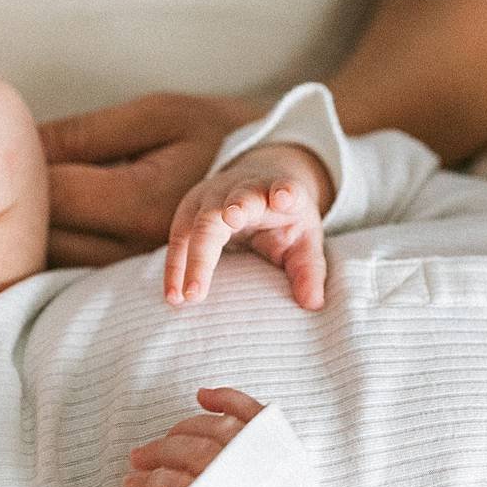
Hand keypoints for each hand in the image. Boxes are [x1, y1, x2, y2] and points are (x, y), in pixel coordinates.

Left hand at [40, 92, 263, 266]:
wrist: (281, 171)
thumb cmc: (216, 132)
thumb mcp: (158, 114)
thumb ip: (88, 132)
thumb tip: (21, 141)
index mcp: (142, 200)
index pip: (54, 195)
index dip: (28, 169)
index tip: (23, 147)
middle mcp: (141, 245)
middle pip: (51, 235)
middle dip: (33, 202)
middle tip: (29, 166)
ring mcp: (143, 266)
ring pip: (63, 256)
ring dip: (49, 225)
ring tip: (52, 191)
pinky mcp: (147, 273)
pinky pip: (83, 266)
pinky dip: (66, 243)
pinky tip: (67, 225)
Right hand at [122, 387, 265, 486]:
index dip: (146, 484)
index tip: (129, 484)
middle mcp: (243, 475)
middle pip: (191, 452)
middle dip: (158, 452)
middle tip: (138, 459)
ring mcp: (265, 453)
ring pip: (214, 428)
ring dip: (184, 428)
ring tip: (166, 437)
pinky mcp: (283, 442)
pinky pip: (252, 411)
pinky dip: (227, 399)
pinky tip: (204, 396)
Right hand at [164, 144, 330, 308]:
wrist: (261, 182)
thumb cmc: (285, 218)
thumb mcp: (305, 240)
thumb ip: (309, 270)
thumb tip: (313, 304)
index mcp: (281, 191)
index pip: (285, 187)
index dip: (284, 191)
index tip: (284, 198)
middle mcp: (244, 187)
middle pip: (235, 201)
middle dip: (228, 219)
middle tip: (230, 233)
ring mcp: (213, 195)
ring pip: (199, 221)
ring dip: (191, 258)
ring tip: (186, 295)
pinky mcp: (191, 207)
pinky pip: (179, 236)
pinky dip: (175, 266)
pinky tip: (173, 294)